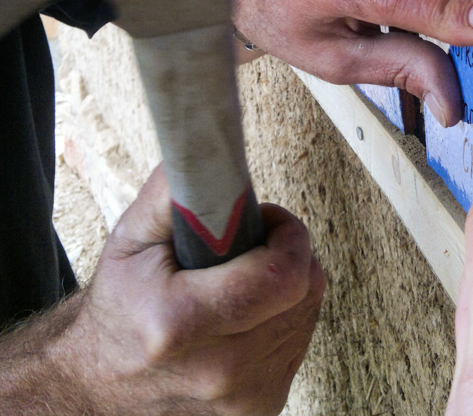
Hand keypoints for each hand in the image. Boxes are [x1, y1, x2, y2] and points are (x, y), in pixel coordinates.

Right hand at [60, 166, 323, 414]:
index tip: (268, 220)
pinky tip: (247, 315)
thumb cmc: (122, 308)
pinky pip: (300, 343)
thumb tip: (208, 148)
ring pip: (308, 314)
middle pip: (303, 291)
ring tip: (243, 279)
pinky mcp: (260, 413)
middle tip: (251, 244)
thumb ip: (172, 192)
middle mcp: (216, 372)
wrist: (99, 387)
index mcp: (178, 325)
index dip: (288, 235)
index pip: (282, 276)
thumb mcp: (130, 239)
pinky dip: (284, 319)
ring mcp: (241, 401)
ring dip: (287, 285)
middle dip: (288, 252)